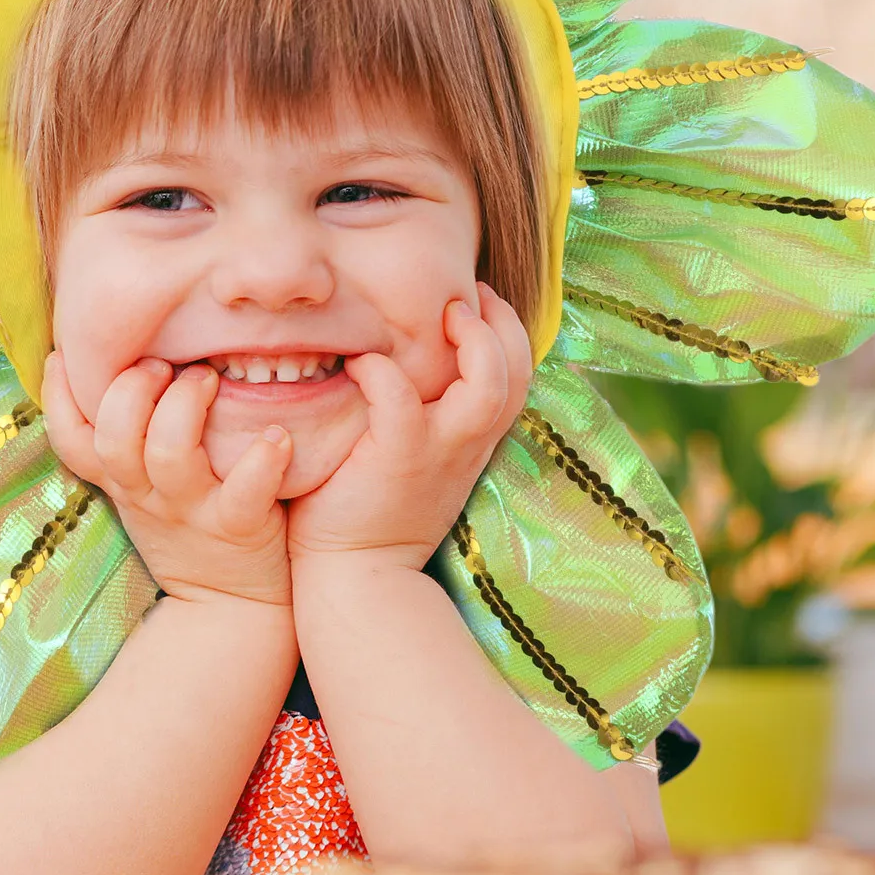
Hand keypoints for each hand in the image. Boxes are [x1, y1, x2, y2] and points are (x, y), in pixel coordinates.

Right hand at [42, 353, 294, 607]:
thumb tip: (119, 364)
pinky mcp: (238, 527)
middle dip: (132, 389)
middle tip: (162, 364)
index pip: (70, 439)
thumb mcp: (141, 490)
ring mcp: (191, 511)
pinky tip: (276, 436)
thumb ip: (128, 438)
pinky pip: (245, 493)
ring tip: (209, 379)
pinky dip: (262, 460)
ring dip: (186, 406)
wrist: (229, 608)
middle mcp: (147, 494)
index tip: (64, 352)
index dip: (57, 395)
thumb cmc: (187, 527)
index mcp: (121, 480)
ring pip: (169, 455)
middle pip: (114, 438)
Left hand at [286, 284, 531, 572]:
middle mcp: (468, 442)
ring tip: (442, 316)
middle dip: (501, 321)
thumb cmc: (372, 509)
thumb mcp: (418, 457)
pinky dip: (381, 370)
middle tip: (465, 297)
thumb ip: (426, 413)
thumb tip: (406, 356)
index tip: (474, 304)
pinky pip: (399, 395)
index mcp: (475, 438)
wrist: (356, 577)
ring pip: (488, 385)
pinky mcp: (398, 457)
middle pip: (518, 370)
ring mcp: (438, 450)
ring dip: (472, 340)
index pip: (518, 373)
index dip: (506, 329)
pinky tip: (360, 365)